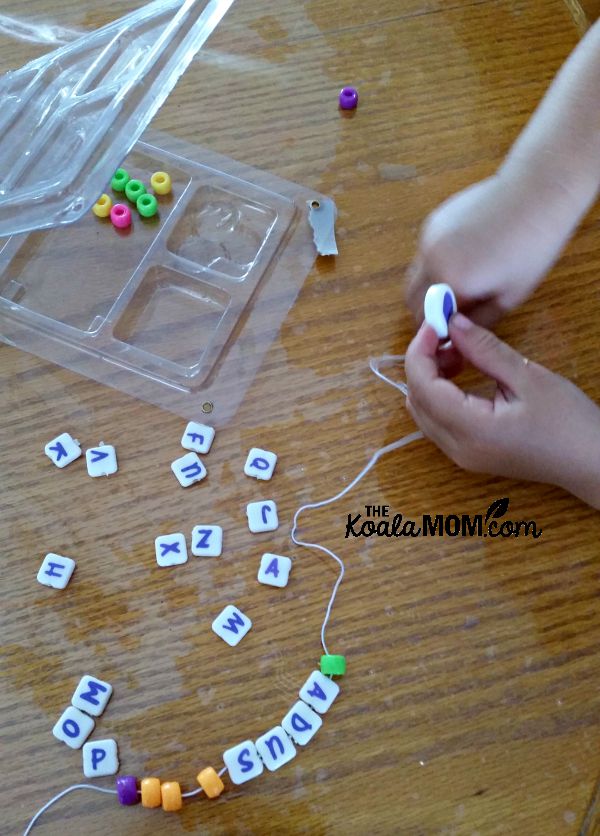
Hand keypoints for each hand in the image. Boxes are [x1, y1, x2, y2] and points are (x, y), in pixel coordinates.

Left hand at [404, 314, 599, 508]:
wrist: (590, 462)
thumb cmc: (567, 422)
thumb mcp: (527, 377)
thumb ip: (484, 350)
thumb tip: (452, 323)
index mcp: (470, 430)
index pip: (422, 386)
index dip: (420, 351)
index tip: (435, 322)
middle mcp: (456, 448)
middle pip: (416, 399)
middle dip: (423, 362)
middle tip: (448, 334)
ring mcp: (460, 456)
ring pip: (423, 411)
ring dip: (430, 378)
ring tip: (459, 352)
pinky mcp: (468, 455)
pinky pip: (437, 422)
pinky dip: (440, 395)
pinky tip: (462, 374)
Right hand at [405, 169, 577, 331]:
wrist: (534, 193)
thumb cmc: (531, 248)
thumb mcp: (509, 297)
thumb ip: (476, 322)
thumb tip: (454, 338)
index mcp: (450, 282)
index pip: (426, 321)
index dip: (437, 332)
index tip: (451, 335)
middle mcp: (430, 260)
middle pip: (410, 300)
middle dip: (427, 313)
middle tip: (452, 316)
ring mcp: (427, 239)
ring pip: (414, 277)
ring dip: (428, 289)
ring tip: (459, 286)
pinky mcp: (431, 223)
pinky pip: (423, 255)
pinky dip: (434, 266)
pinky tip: (464, 258)